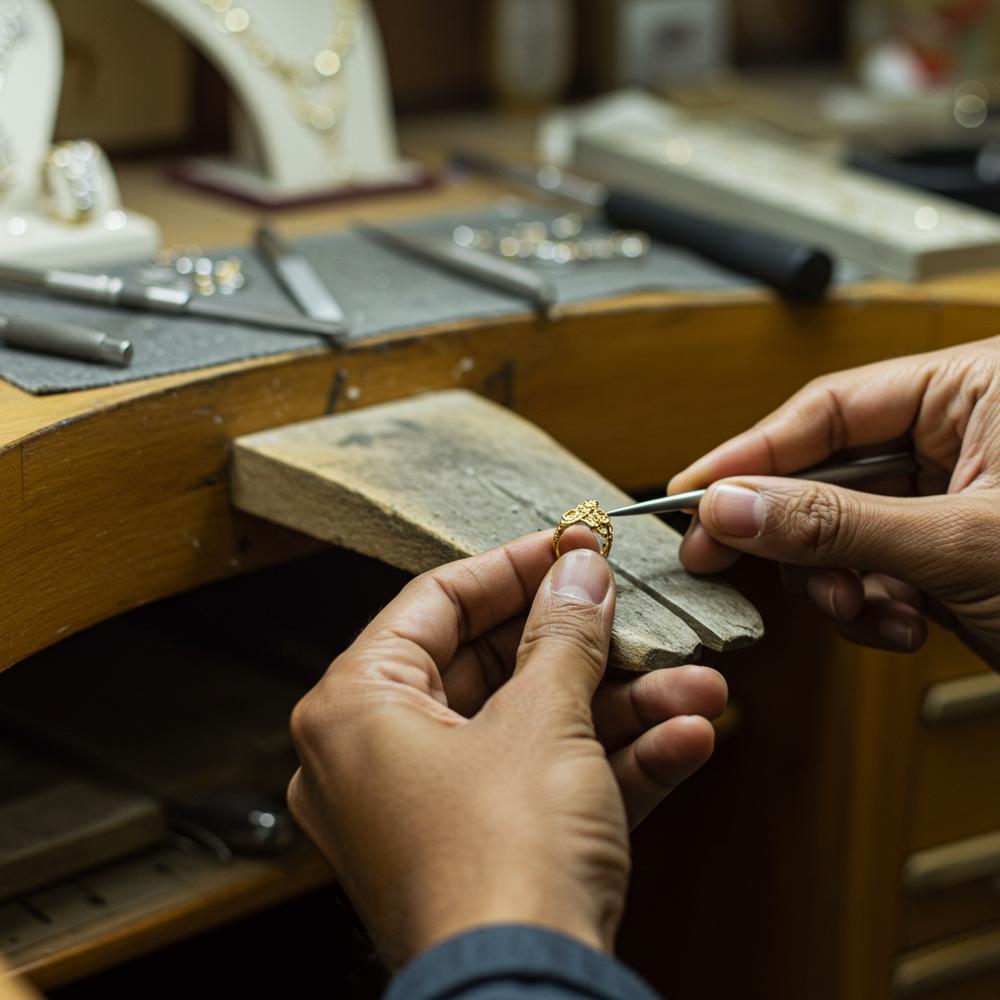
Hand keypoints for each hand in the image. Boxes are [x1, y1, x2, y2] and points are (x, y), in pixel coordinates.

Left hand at [288, 530, 725, 967]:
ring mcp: (431, 812)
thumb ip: (564, 636)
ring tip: (695, 687)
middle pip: (493, 668)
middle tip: (636, 614)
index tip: (572, 544)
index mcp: (357, 710)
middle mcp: (379, 758)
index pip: (436, 602)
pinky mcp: (481, 855)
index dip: (514, 566)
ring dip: (621, 711)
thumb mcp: (546, 722)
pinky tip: (686, 740)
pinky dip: (612, 765)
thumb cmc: (501, 865)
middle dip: (587, 649)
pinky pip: (545, 788)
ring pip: (533, 732)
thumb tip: (580, 573)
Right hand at [670, 339, 999, 666]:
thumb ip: (833, 523)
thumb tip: (729, 507)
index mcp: (974, 389)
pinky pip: (871, 568)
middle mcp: (959, 434)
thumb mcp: (962, 545)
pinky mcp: (949, 551)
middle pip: (824, 472)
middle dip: (792, 534)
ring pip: (841, 530)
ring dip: (836, 582)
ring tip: (869, 613)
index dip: (748, 454)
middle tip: (723, 564)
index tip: (689, 492)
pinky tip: (903, 625)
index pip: (826, 409)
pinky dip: (870, 605)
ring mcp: (953, 496)